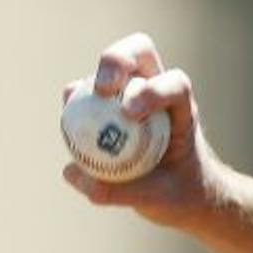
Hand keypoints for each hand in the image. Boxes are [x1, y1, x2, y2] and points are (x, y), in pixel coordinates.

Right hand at [61, 32, 224, 228]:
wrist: (184, 196)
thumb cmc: (181, 193)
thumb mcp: (158, 200)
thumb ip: (120, 191)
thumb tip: (74, 173)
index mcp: (182, 110)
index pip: (175, 84)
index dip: (152, 91)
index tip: (130, 115)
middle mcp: (157, 92)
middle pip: (139, 52)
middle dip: (117, 61)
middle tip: (101, 89)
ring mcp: (131, 95)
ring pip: (110, 68)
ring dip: (90, 80)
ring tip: (73, 100)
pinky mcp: (108, 108)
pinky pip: (86, 98)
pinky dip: (75, 104)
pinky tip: (68, 123)